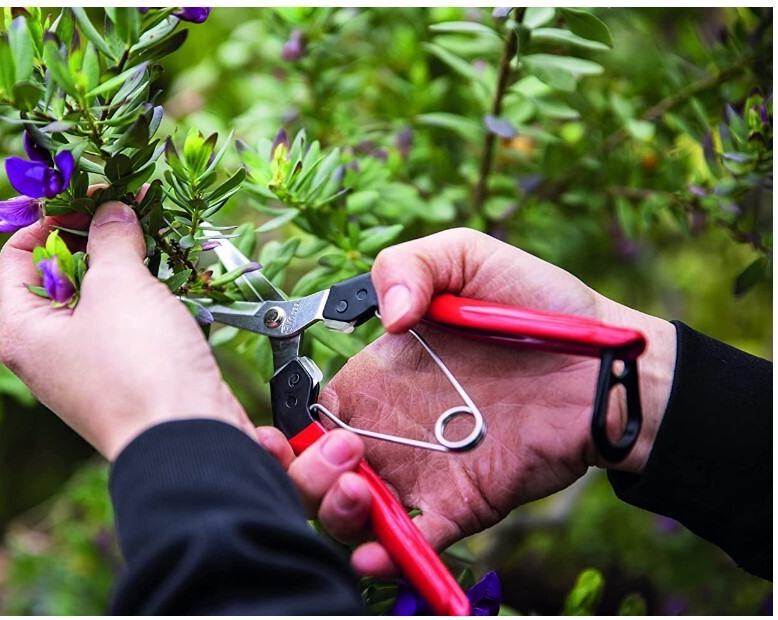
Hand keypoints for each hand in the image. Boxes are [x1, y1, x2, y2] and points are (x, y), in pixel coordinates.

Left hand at [0, 200, 252, 459]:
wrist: (190, 439)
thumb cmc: (138, 365)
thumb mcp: (119, 287)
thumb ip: (111, 238)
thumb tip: (112, 210)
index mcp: (23, 330)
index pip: (18, 254)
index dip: (50, 217)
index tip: (90, 192)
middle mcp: (49, 350)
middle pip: (62, 273)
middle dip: (97, 235)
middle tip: (130, 204)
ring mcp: (90, 365)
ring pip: (103, 296)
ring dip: (128, 262)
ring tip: (156, 229)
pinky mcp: (130, 374)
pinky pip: (131, 321)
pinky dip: (148, 294)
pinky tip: (174, 270)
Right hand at [260, 228, 675, 576]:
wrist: (605, 360)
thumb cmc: (536, 304)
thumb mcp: (465, 257)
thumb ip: (409, 265)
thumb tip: (384, 322)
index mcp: (376, 380)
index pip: (311, 417)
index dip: (286, 432)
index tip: (278, 437)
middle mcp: (389, 432)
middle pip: (319, 474)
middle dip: (307, 477)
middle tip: (346, 457)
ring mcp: (424, 473)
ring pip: (356, 516)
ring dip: (339, 516)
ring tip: (359, 494)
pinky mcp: (463, 505)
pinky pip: (416, 542)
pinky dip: (390, 558)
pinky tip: (379, 554)